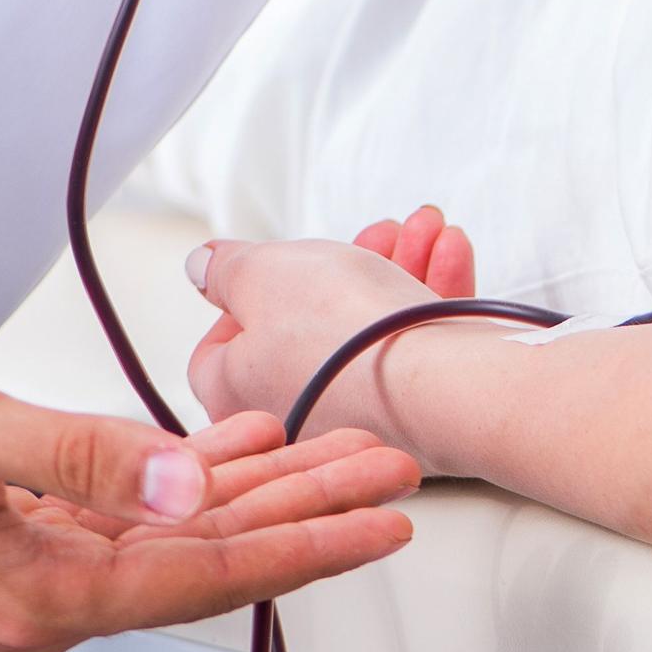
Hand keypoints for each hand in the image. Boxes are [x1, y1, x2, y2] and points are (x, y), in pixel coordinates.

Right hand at [0, 334, 421, 651]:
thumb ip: (81, 458)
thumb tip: (186, 481)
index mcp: (28, 597)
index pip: (202, 573)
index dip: (305, 542)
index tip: (385, 522)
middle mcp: (31, 610)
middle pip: (201, 559)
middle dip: (305, 510)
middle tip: (396, 471)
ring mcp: (14, 582)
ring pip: (165, 536)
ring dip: (251, 489)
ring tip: (341, 447)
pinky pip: (114, 519)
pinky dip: (176, 478)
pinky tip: (231, 441)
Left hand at [186, 207, 478, 451]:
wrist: (443, 383)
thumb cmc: (345, 334)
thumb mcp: (263, 270)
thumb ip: (226, 266)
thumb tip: (204, 269)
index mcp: (234, 394)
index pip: (221, 344)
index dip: (250, 294)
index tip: (281, 268)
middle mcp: (291, 416)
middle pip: (306, 326)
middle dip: (347, 265)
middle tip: (373, 233)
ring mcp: (356, 422)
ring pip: (366, 331)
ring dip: (397, 268)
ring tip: (422, 229)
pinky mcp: (415, 420)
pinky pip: (411, 351)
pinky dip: (426, 300)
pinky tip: (447, 254)